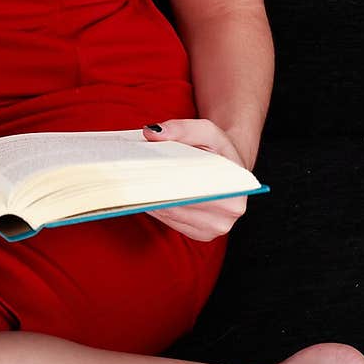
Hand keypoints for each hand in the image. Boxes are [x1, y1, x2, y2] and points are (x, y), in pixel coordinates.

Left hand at [140, 117, 252, 240]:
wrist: (231, 168)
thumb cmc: (220, 150)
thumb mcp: (207, 130)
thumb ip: (182, 129)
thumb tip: (152, 134)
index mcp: (233, 194)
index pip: (189, 190)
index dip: (164, 179)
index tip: (142, 169)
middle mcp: (225, 219)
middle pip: (176, 205)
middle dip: (153, 188)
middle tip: (130, 172)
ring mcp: (211, 230)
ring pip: (169, 215)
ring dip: (150, 198)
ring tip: (134, 180)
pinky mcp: (199, 235)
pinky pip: (169, 222)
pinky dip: (156, 207)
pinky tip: (146, 192)